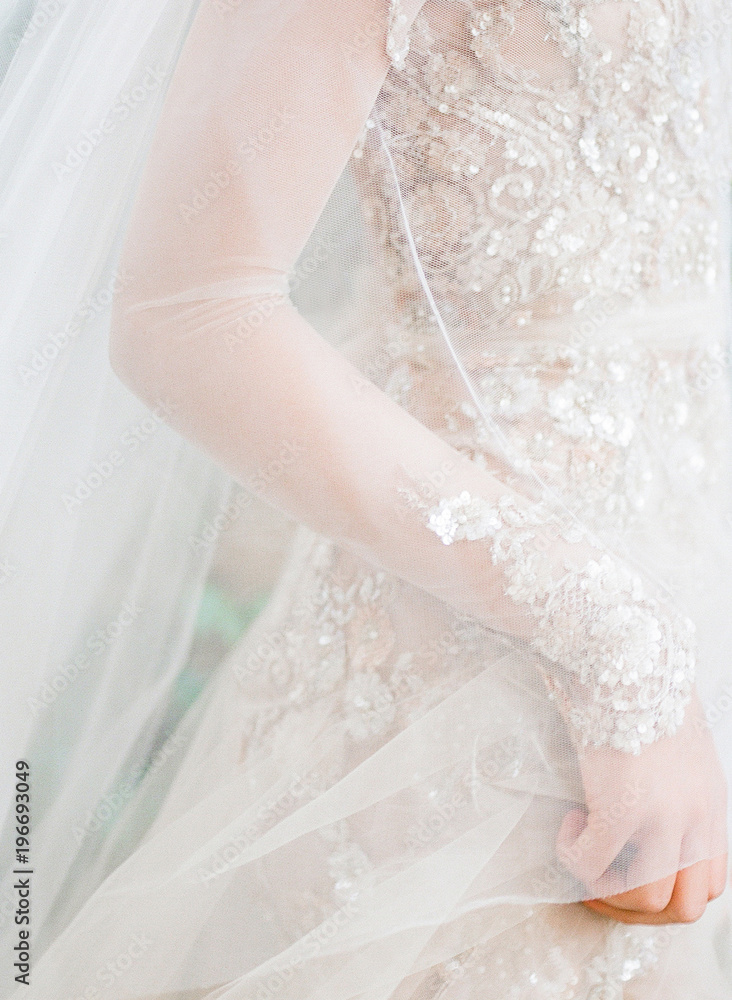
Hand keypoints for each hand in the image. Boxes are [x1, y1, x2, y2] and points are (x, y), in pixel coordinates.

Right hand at [556, 688, 727, 923]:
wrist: (624, 650)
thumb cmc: (641, 683)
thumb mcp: (677, 741)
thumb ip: (676, 782)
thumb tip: (647, 805)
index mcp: (712, 802)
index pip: (711, 883)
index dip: (667, 888)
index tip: (631, 868)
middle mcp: (698, 816)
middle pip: (686, 906)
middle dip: (639, 906)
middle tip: (603, 880)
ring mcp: (664, 815)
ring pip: (646, 899)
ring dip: (607, 887)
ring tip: (585, 847)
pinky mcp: (622, 807)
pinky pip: (593, 865)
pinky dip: (574, 856)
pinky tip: (569, 821)